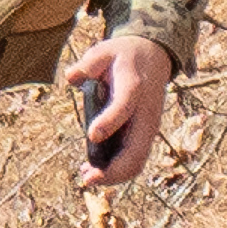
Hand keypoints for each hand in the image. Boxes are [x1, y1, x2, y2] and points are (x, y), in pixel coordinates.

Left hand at [65, 29, 175, 188]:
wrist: (153, 56)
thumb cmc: (124, 56)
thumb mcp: (106, 50)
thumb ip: (89, 63)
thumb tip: (73, 77)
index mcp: (134, 87)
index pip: (124, 106)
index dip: (110, 121)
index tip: (92, 135)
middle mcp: (145, 112)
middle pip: (136, 150)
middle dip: (113, 169)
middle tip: (87, 178)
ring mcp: (148, 127)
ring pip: (137, 161)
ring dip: (113, 175)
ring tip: (86, 176)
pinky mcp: (145, 135)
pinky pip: (135, 160)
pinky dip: (116, 171)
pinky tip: (94, 171)